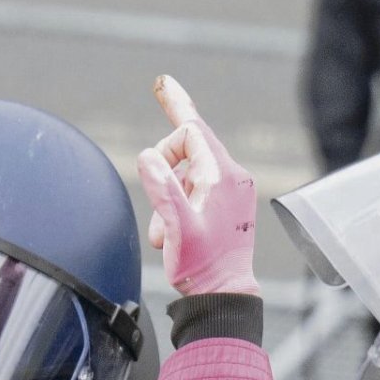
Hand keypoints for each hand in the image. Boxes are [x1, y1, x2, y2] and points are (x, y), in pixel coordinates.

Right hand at [136, 75, 258, 298]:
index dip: (174, 106)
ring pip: (186, 174)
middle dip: (163, 172)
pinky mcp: (226, 204)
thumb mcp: (177, 226)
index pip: (193, 129)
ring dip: (168, 199)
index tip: (162, 83)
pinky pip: (194, 189)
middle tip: (157, 205)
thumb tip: (147, 156)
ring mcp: (231, 191)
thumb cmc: (202, 266)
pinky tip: (175, 235)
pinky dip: (178, 207)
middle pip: (186, 148)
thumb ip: (162, 188)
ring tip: (167, 234)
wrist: (223, 296)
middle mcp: (232, 177)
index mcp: (222, 176)